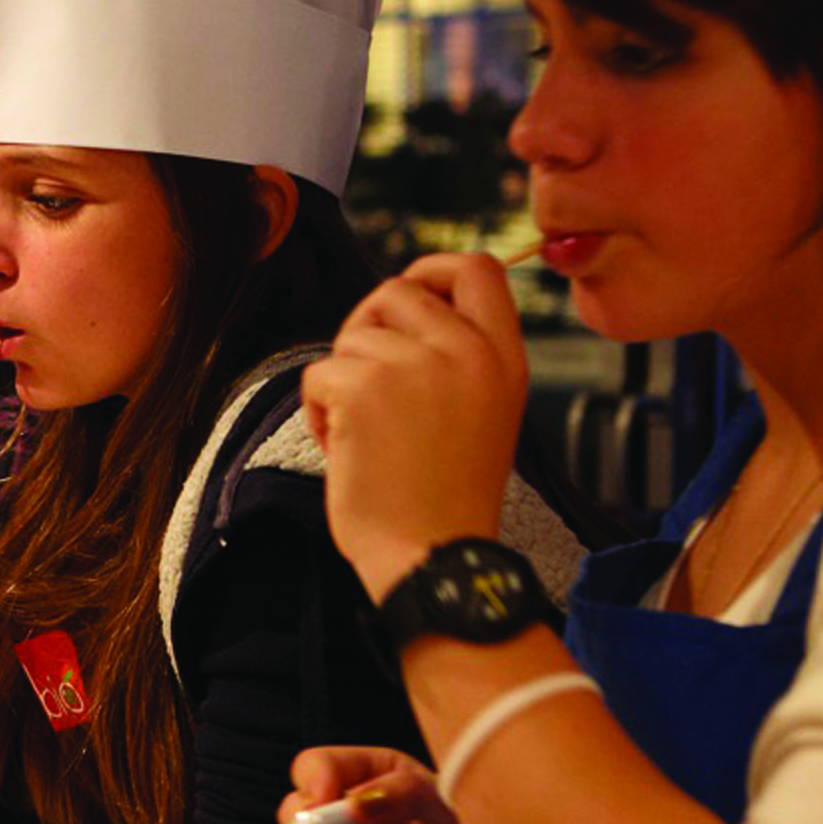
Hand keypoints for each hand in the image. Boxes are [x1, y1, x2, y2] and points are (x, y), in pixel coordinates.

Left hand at [305, 253, 529, 597]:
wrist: (434, 556)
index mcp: (504, 357)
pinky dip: (318, 410)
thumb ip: (460, 353)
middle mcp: (467, 351)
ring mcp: (416, 366)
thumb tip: (406, 304)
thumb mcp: (485, 409)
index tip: (412, 299)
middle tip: (369, 381)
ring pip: (352, 334)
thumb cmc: (447, 496)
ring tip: (366, 432)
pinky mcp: (364, 388)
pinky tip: (345, 447)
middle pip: (396, 289)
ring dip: (343, 379)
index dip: (434, 272)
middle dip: (369, 328)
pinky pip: (318, 371)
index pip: (478, 268)